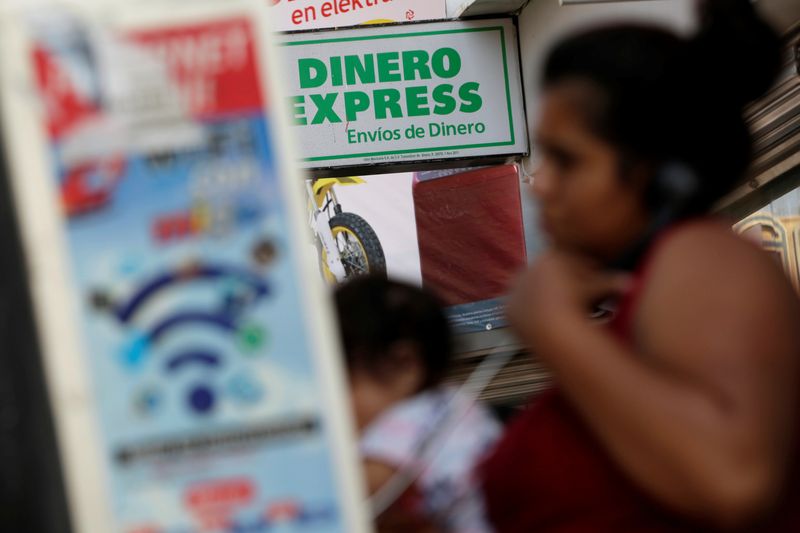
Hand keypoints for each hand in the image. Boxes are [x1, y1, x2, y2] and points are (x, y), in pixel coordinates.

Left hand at [507, 250, 631, 348]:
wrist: (550, 322)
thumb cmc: (578, 302)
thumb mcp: (598, 289)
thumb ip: (612, 283)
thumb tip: (632, 284)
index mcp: (549, 257)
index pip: (570, 264)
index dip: (584, 278)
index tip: (592, 291)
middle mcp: (528, 269)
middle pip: (550, 279)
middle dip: (564, 289)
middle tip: (578, 305)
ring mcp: (514, 289)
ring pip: (535, 295)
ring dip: (547, 303)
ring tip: (563, 317)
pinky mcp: (508, 309)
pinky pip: (522, 312)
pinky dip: (532, 317)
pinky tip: (546, 326)